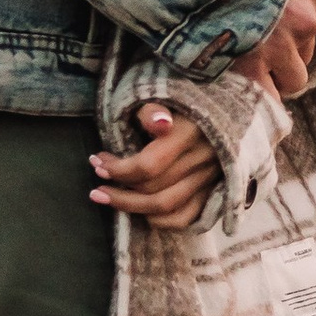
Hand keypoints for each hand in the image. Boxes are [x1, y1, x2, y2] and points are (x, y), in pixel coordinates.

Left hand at [89, 104, 216, 230]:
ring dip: (130, 207)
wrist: (218, 104)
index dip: (119, 169)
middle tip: (97, 179)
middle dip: (118, 188)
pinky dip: (159, 220)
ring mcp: (209, 178)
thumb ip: (155, 110)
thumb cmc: (180, 101)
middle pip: (154, 189)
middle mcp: (203, 159)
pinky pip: (185, 217)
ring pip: (166, 206)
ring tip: (105, 197)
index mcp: (192, 133)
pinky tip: (138, 210)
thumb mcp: (163, 95)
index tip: (98, 161)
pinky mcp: (211, 190)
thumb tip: (159, 123)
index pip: (150, 165)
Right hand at [243, 0, 315, 101]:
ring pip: (294, 79)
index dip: (293, 23)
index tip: (273, 22)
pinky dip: (257, 98)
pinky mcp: (251, 69)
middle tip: (254, 42)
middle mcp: (307, 20)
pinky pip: (265, 99)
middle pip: (306, 50)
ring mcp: (281, 47)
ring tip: (248, 70)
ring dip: (274, 76)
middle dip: (285, 50)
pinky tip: (243, 91)